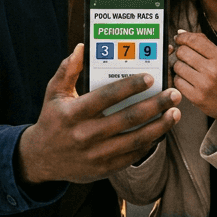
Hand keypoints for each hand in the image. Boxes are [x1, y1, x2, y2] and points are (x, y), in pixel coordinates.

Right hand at [16, 44, 181, 185]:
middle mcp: (86, 134)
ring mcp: (96, 154)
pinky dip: (149, 143)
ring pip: (135, 139)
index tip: (150, 77)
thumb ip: (68, 69)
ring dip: (159, 126)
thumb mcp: (53, 92)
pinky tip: (161, 131)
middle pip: (128, 118)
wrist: (41, 159)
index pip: (106, 96)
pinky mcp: (104, 168)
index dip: (130, 86)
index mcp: (74, 113)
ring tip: (175, 113)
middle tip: (174, 94)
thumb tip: (82, 47)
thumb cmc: (52, 119)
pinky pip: (132, 155)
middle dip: (155, 105)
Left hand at [172, 30, 216, 130]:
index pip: (194, 41)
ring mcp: (204, 84)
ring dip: (179, 67)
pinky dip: (179, 79)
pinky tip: (187, 80)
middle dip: (180, 53)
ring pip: (177, 66)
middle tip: (184, 57)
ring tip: (187, 70)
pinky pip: (177, 81)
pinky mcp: (196, 97)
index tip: (179, 40)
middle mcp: (212, 70)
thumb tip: (180, 33)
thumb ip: (202, 43)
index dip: (182, 38)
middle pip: (182, 52)